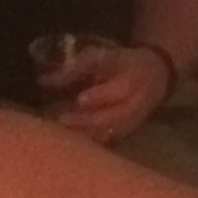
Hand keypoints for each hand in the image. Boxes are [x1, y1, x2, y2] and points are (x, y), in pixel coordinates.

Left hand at [38, 39, 172, 143]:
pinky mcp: (126, 134)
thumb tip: (43, 80)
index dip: (99, 96)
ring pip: (109, 133)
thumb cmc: (122, 63)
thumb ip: (76, 67)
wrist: (154, 77)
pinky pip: (107, 141)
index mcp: (134, 79)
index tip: (80, 99)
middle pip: (113, 117)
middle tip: (62, 119)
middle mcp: (137, 104)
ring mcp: (133, 122)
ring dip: (85, 134)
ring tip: (61, 132)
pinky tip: (70, 140)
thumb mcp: (103, 56)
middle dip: (87, 120)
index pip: (119, 90)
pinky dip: (88, 142)